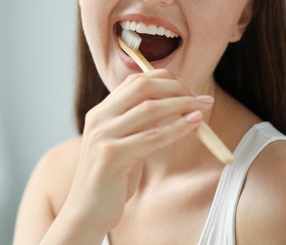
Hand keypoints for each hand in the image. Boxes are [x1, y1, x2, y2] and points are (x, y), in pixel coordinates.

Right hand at [58, 69, 212, 236]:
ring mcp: (103, 135)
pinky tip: (195, 124)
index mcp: (100, 112)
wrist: (86, 210)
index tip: (188, 90)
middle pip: (142, 87)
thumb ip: (139, 124)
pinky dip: (178, 128)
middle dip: (176, 88)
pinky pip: (152, 137)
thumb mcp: (124, 144)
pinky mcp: (111, 154)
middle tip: (200, 98)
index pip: (134, 81)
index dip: (165, 79)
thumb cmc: (111, 178)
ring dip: (183, 104)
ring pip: (150, 109)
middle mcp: (99, 118)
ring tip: (203, 107)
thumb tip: (174, 106)